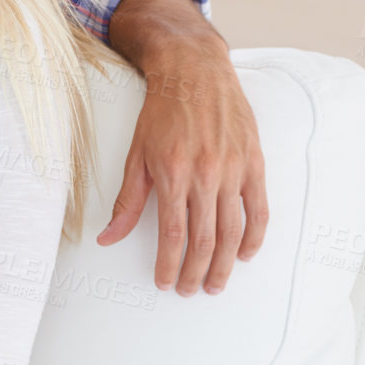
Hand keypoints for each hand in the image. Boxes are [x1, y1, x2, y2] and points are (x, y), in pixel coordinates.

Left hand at [98, 36, 267, 295]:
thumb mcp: (135, 155)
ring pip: (233, 229)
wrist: (195, 74)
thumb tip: (106, 237)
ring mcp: (234, 169)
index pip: (173, 233)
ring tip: (215, 283)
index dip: (170, 264)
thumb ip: (126, 201)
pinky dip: (254, 235)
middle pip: (204, 238)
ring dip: (224, 262)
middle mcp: (206, 174)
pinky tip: (245, 254)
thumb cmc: (161, 113)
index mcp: (172, 173)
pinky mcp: (254, 162)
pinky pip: (258, 208)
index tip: (165, 283)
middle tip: (190, 291)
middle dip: (196, 271)